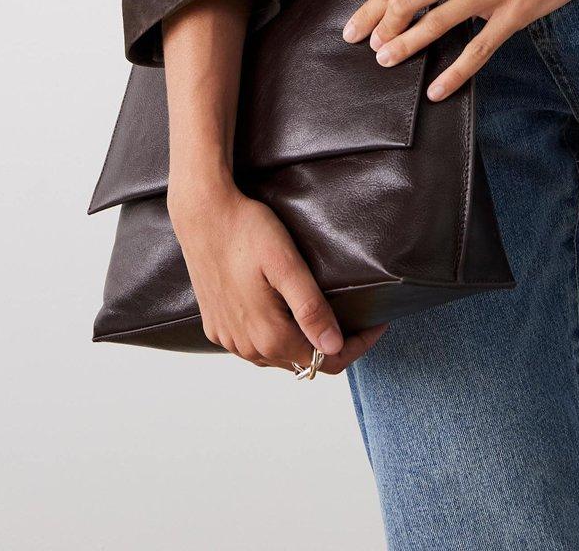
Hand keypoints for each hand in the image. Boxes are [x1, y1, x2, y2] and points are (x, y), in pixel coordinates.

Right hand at [167, 172, 388, 370]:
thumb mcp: (286, 264)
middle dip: (332, 346)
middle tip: (357, 318)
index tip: (377, 324)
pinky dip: (274, 338)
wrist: (202, 215)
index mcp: (269, 336)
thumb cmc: (247, 231)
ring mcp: (228, 339)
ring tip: (324, 316)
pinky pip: (253, 347)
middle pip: (302, 363)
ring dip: (302, 344)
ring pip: (276, 358)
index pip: (325, 362)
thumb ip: (309, 308)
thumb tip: (334, 347)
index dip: (356, 347)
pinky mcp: (216, 326)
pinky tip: (284, 315)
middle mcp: (247, 347)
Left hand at [339, 0, 578, 100]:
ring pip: (434, 23)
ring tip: (387, 62)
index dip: (372, 6)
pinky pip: (476, 48)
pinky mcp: (515, 11)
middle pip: (406, 0)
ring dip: (406, 45)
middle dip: (380, 26)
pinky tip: (437, 90)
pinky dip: (453, 72)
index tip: (354, 26)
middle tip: (366, 49)